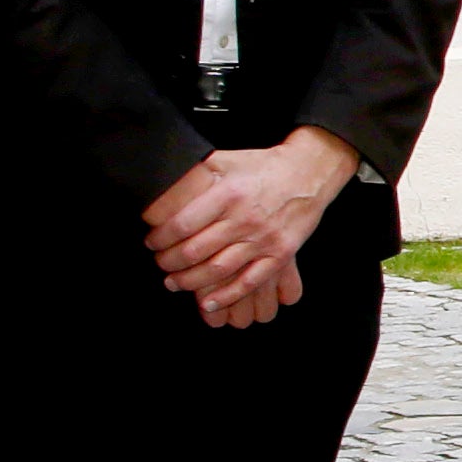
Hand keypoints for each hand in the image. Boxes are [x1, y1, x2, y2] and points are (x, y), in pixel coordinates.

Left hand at [144, 129, 356, 329]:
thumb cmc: (263, 166)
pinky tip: (208, 302)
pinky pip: (249, 282)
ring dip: (190, 281)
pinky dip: (226, 296)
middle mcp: (244, 218)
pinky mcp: (279, 254)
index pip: (182, 224)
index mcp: (228, 194)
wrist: (309, 172)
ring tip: (174, 282)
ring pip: (218, 270)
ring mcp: (263, 239)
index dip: (161, 238)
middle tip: (161, 263)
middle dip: (170, 262)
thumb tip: (161, 188)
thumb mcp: (225, 159)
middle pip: (196, 251)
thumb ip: (195, 173)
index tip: (152, 242)